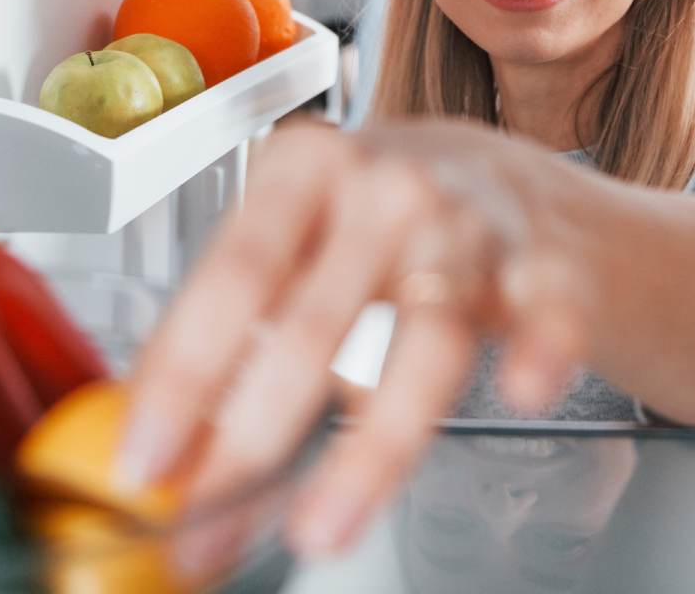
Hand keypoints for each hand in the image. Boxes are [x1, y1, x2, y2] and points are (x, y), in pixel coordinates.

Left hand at [120, 119, 598, 557]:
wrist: (509, 181)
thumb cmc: (379, 219)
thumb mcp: (295, 246)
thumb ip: (231, 342)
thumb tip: (160, 459)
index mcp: (305, 168)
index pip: (233, 277)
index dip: (182, 375)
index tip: (145, 458)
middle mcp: (388, 186)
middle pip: (315, 321)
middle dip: (252, 439)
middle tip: (208, 523)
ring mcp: (473, 225)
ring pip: (424, 340)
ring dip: (371, 447)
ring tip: (322, 526)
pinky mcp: (549, 267)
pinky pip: (548, 316)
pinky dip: (539, 350)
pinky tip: (522, 387)